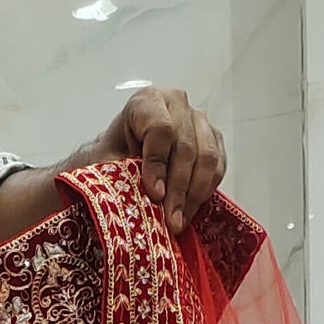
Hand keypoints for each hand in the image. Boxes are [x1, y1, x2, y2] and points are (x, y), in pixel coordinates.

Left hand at [87, 88, 226, 234]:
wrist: (121, 158)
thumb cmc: (112, 158)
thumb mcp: (104, 163)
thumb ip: (116, 174)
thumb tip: (131, 197)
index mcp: (146, 102)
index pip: (160, 129)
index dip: (158, 165)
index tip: (155, 194)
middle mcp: (176, 104)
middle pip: (186, 147)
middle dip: (178, 190)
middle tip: (170, 220)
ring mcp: (198, 120)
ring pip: (206, 157)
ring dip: (194, 195)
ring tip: (179, 221)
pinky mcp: (212, 139)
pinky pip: (218, 166)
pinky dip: (205, 191)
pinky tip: (190, 209)